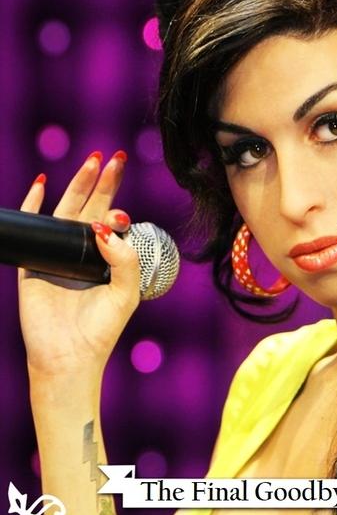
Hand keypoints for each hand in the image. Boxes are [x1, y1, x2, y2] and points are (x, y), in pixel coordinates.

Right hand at [18, 151, 139, 379]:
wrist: (68, 356)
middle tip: (116, 158)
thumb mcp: (126, 292)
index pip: (114, 220)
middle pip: (93, 206)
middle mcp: (83, 249)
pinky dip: (33, 202)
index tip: (123, 212)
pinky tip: (40, 182)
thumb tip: (106, 226)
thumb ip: (125, 259)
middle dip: (104, 181)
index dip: (120, 207)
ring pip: (66, 209)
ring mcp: (57, 252)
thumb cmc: (101, 328)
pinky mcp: (33, 261)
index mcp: (107, 256)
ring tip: (92, 160)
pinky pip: (33, 226)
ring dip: (77, 184)